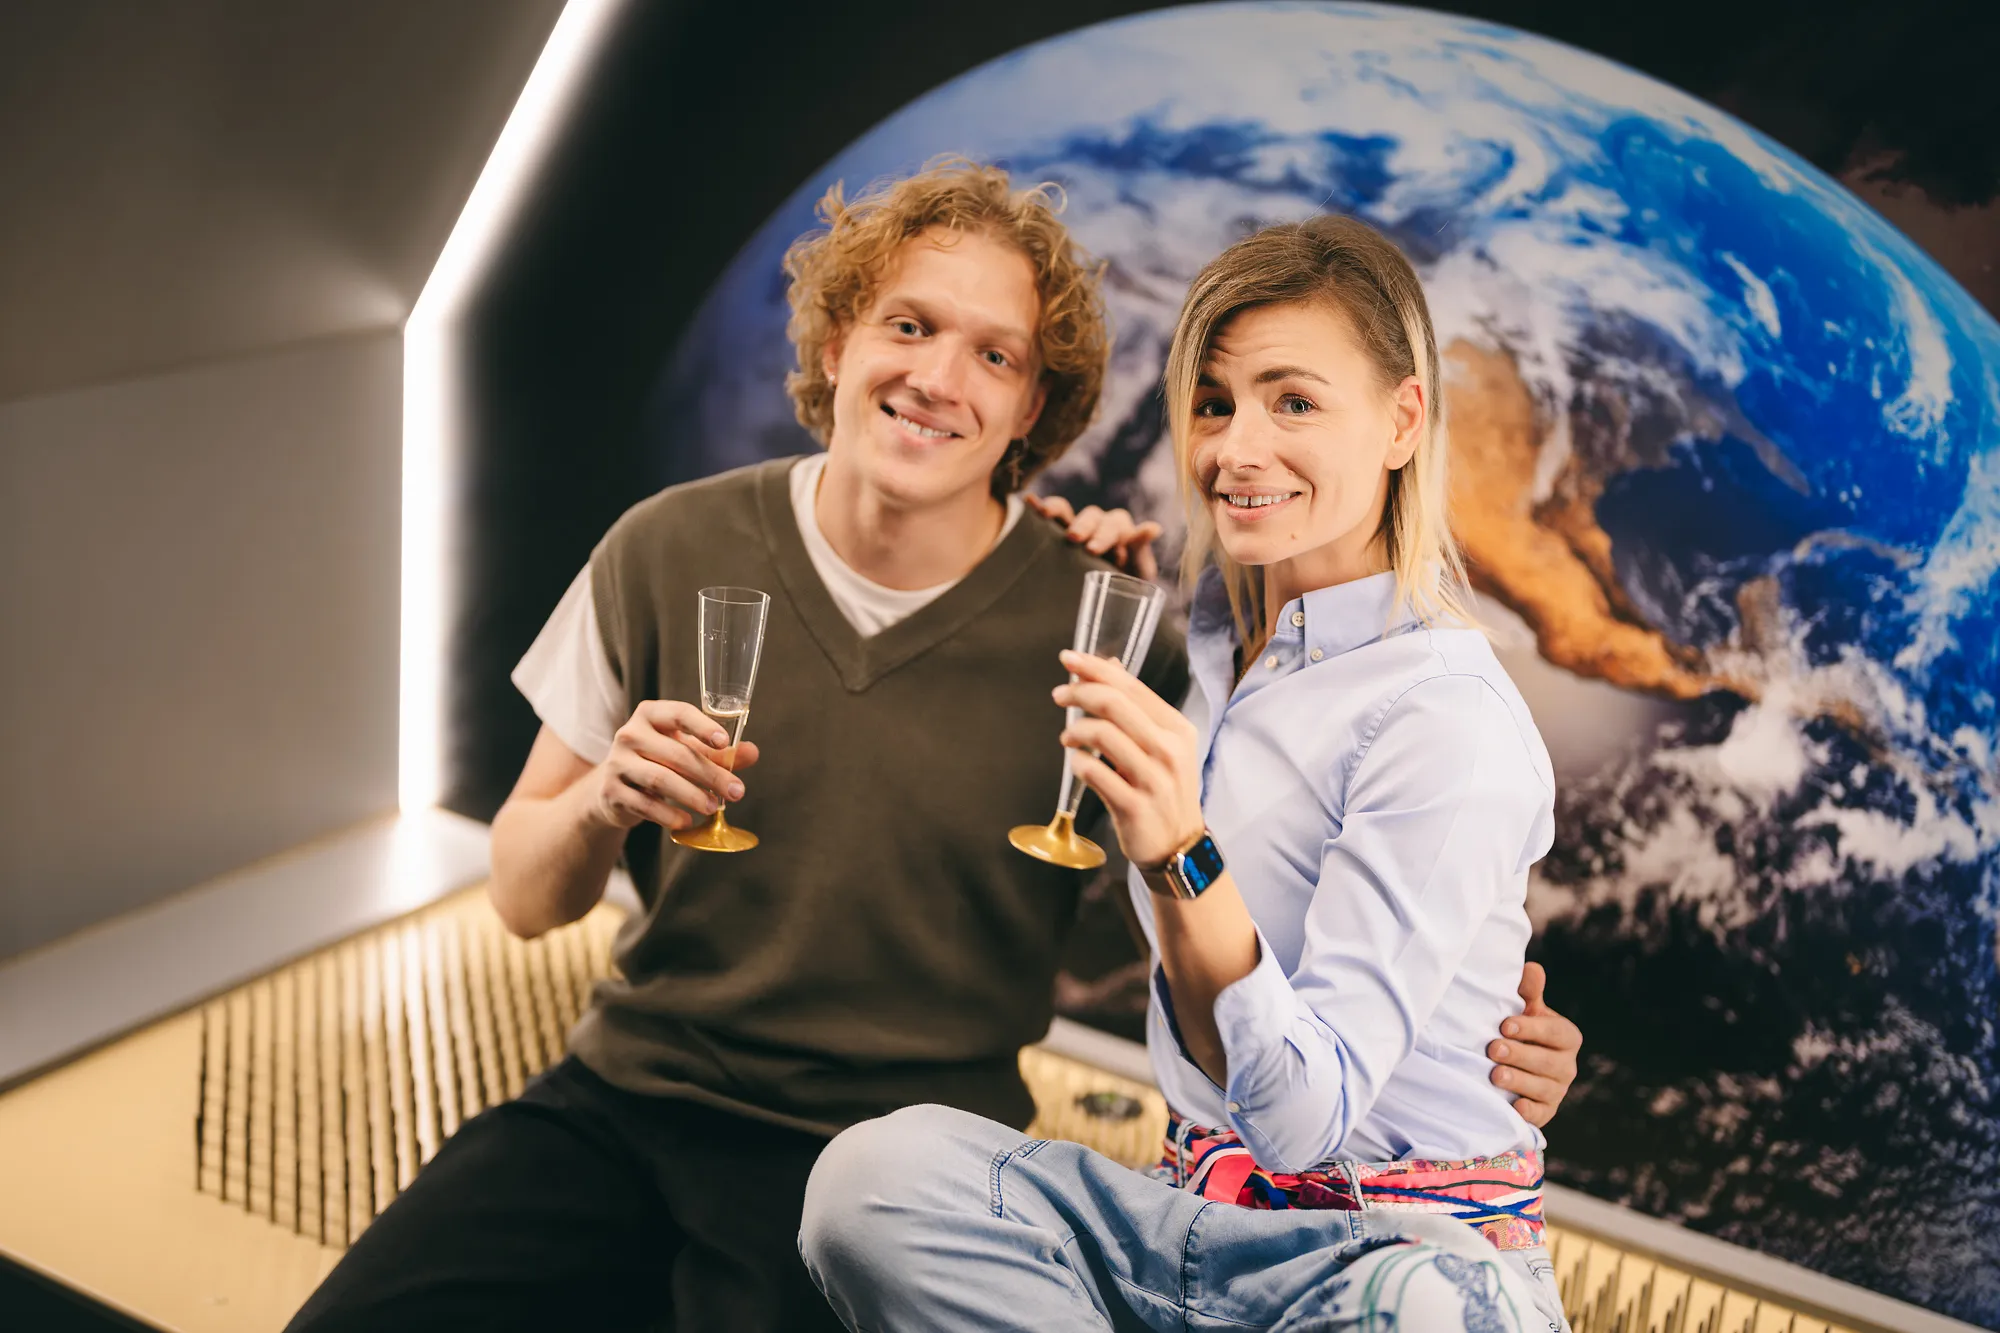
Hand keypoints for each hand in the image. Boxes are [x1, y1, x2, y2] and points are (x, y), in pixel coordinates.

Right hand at [586, 700, 760, 832]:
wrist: (614, 787)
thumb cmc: (658, 761)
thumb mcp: (687, 751)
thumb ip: (719, 753)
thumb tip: (752, 752)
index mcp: (651, 715)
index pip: (679, 714)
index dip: (703, 727)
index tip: (724, 742)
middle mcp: (630, 734)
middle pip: (676, 753)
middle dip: (710, 774)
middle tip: (736, 791)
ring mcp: (617, 762)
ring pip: (659, 778)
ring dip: (691, 795)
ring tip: (713, 807)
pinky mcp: (611, 791)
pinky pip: (644, 804)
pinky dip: (668, 814)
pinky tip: (687, 821)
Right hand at [1024, 494, 1163, 579]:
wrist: (1106, 601)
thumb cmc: (1126, 585)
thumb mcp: (1138, 572)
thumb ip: (1141, 551)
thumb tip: (1153, 527)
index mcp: (1121, 533)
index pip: (1115, 524)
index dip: (1106, 534)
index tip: (1094, 550)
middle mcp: (1098, 525)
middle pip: (1092, 516)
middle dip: (1083, 526)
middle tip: (1074, 539)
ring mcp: (1074, 528)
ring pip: (1067, 511)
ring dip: (1057, 510)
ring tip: (1044, 516)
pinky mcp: (1054, 535)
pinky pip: (1046, 518)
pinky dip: (1037, 507)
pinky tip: (1027, 502)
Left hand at [1053, 649, 1203, 867]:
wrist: (1177, 845)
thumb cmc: (1162, 789)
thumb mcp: (1160, 745)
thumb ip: (1135, 707)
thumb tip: (1109, 666)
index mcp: (1176, 728)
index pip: (1130, 687)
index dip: (1096, 668)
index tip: (1068, 658)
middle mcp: (1168, 750)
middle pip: (1115, 704)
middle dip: (1079, 692)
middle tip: (1059, 695)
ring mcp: (1153, 779)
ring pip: (1102, 735)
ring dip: (1075, 730)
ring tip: (1068, 738)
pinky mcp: (1135, 805)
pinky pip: (1095, 773)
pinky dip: (1078, 763)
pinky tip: (1077, 764)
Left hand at [1488, 962, 1581, 1127]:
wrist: (1513, 1065)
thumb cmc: (1518, 1030)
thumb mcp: (1523, 1011)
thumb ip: (1528, 992)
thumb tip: (1532, 968)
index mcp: (1566, 1037)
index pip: (1555, 1033)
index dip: (1532, 1029)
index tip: (1505, 1025)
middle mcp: (1567, 1065)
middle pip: (1548, 1062)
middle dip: (1520, 1055)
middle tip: (1493, 1048)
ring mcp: (1557, 1090)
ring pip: (1544, 1088)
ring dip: (1519, 1081)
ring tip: (1495, 1075)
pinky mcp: (1545, 1112)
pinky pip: (1540, 1114)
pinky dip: (1528, 1111)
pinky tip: (1513, 1106)